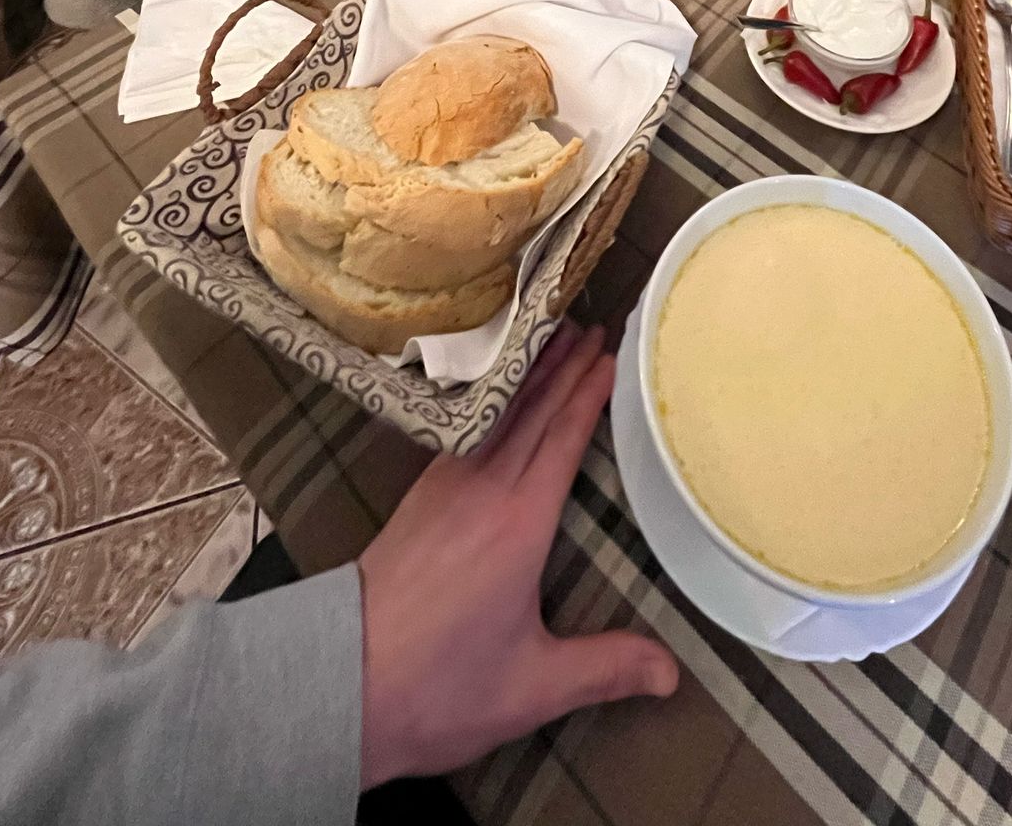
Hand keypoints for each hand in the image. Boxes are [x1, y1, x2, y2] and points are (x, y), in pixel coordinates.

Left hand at [357, 324, 677, 786]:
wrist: (339, 683)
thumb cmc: (438, 687)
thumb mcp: (532, 685)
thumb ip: (604, 668)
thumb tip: (672, 674)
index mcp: (519, 522)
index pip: (563, 437)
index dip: (590, 392)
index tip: (614, 353)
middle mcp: (483, 491)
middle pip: (532, 412)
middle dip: (565, 366)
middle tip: (594, 324)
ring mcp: (445, 489)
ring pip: (498, 415)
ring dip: (529, 376)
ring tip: (553, 341)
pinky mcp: (420, 500)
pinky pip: (469, 431)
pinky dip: (494, 402)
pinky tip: (497, 400)